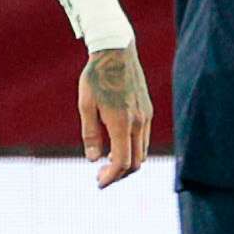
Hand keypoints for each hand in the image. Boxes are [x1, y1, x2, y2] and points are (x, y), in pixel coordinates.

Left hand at [76, 46, 152, 188]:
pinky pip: (143, 139)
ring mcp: (145, 116)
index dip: (111, 177)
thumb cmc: (96, 77)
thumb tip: (94, 159)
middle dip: (119, 175)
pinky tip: (117, 146)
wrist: (116, 51)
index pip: (122, 162)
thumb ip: (90, 134)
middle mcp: (138, 122)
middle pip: (136, 162)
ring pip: (142, 152)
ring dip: (127, 163)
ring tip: (108, 164)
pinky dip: (133, 149)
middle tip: (101, 177)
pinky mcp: (147, 110)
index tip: (99, 182)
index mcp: (122, 122)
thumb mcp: (86, 105)